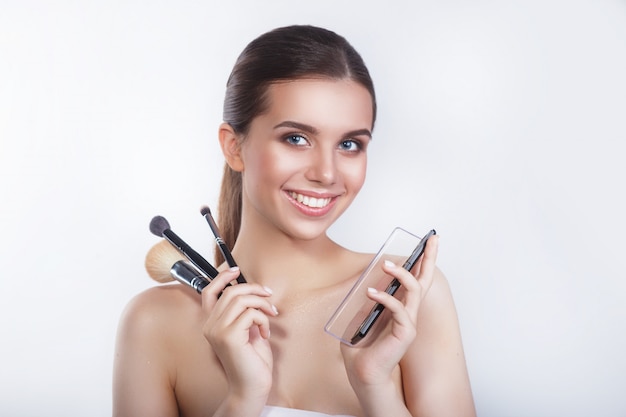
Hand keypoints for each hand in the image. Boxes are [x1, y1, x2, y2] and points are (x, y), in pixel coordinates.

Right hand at [201, 267, 278, 402]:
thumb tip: (254, 292)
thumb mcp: (249, 330)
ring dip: (262, 304)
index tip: (236, 269)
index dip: (222, 277)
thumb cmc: (252, 361)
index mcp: (212, 323)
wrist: (252, 387)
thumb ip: (245, 312)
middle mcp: (210, 326)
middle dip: (254, 289)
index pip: (209, 292)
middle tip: (269, 296)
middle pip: (231, 291)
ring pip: (241, 299)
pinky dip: (263, 320)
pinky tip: (265, 334)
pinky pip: (250, 313)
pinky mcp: (229, 336)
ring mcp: (217, 331)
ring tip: (271, 315)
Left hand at [341, 235, 438, 387]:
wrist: (363, 373)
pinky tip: (372, 292)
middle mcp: (409, 312)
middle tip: (431, 240)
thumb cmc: (362, 349)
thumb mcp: (361, 317)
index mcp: (401, 308)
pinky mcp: (405, 332)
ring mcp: (409, 322)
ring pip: (413, 289)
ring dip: (401, 273)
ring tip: (386, 264)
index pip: (416, 280)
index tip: (429, 242)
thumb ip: (365, 303)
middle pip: (424, 280)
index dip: (423, 261)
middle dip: (429, 257)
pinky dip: (386, 298)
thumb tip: (365, 284)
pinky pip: (399, 309)